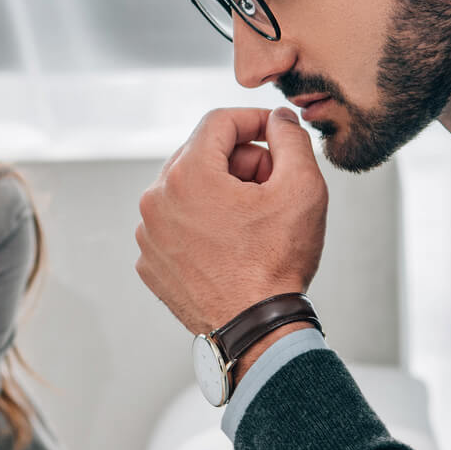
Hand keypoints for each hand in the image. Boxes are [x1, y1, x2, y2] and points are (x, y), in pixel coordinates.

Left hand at [136, 106, 327, 335]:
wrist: (256, 329)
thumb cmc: (277, 264)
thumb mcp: (302, 188)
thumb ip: (290, 139)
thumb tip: (278, 120)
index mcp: (187, 173)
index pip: (219, 122)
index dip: (254, 121)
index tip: (276, 134)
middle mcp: (156, 199)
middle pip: (202, 155)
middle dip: (241, 162)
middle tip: (274, 186)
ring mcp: (148, 234)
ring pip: (188, 191)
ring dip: (222, 195)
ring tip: (253, 221)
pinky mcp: (150, 262)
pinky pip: (177, 225)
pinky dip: (203, 225)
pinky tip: (231, 246)